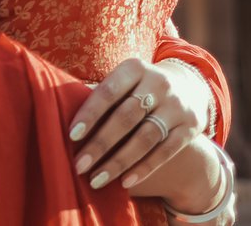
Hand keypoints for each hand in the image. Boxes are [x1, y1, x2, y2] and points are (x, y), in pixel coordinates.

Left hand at [66, 58, 214, 206]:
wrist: (189, 88)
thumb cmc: (139, 87)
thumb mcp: (124, 80)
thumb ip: (101, 93)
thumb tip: (61, 108)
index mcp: (135, 67)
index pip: (108, 91)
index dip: (90, 113)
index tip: (71, 135)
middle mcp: (159, 83)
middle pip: (126, 117)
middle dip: (100, 143)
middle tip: (79, 165)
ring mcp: (176, 106)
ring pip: (145, 138)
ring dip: (119, 161)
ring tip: (96, 180)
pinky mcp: (190, 128)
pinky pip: (165, 152)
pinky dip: (144, 168)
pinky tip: (124, 183)